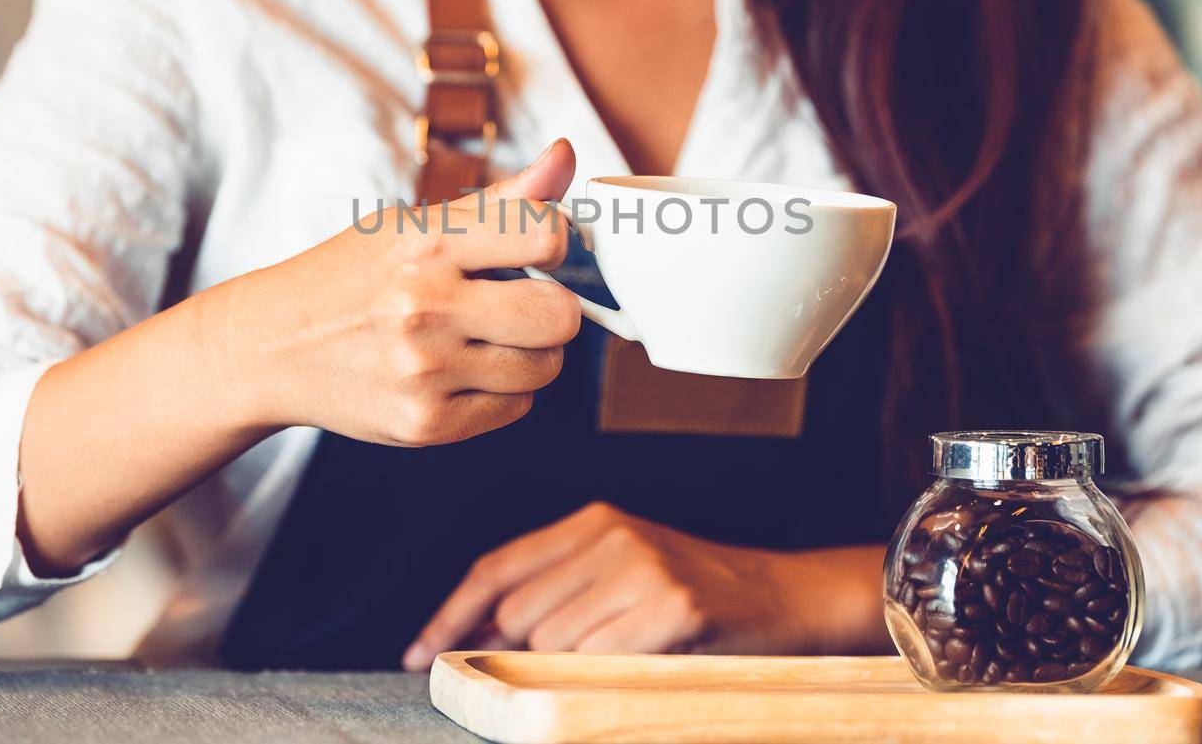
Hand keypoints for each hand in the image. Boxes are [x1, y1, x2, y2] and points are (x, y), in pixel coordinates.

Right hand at [204, 139, 581, 445]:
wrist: (272, 347)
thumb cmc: (353, 276)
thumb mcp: (414, 225)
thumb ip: (501, 199)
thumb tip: (566, 155)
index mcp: (426, 245)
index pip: (545, 235)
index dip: (555, 243)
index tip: (535, 251)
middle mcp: (425, 308)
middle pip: (560, 317)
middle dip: (553, 309)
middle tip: (520, 304)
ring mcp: (425, 372)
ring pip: (545, 368)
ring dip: (529, 353)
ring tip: (484, 338)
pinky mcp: (426, 423)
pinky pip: (516, 409)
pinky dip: (501, 391)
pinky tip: (460, 371)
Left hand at [403, 502, 887, 669]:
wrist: (784, 599)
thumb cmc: (693, 597)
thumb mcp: (619, 576)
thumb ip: (551, 596)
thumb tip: (470, 636)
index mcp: (593, 521)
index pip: (496, 567)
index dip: (448, 614)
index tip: (417, 654)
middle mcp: (613, 536)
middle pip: (517, 614)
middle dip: (516, 655)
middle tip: (544, 676)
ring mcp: (644, 568)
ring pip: (553, 645)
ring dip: (569, 672)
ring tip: (618, 661)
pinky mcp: (674, 607)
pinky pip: (600, 662)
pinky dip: (606, 680)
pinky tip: (640, 665)